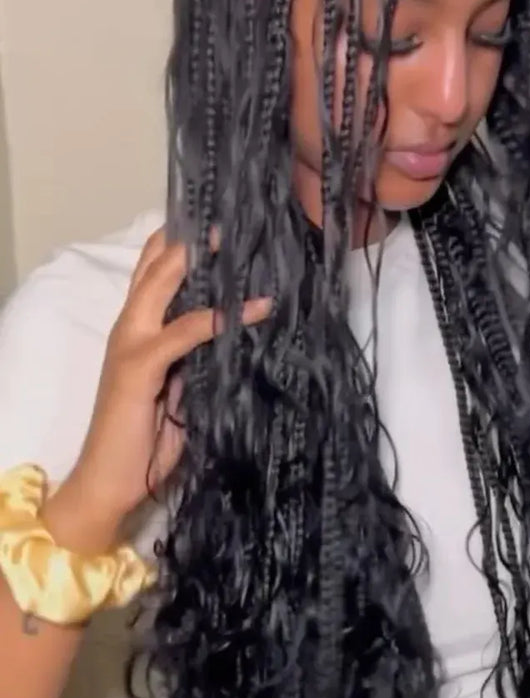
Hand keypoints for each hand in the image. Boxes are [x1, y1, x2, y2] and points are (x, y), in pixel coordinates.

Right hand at [50, 227, 271, 548]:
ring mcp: (132, 343)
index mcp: (137, 329)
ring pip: (164, 284)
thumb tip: (238, 338)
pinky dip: (218, 318)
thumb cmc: (147, 440)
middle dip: (193, 238)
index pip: (154, 271)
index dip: (183, 244)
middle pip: (157, 265)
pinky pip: (185, 333)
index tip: (222, 223)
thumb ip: (199, 359)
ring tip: (238, 240)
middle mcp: (130, 327)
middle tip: (233, 215)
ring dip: (203, 262)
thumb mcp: (182, 389)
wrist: (111, 481)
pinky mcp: (141, 367)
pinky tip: (249, 309)